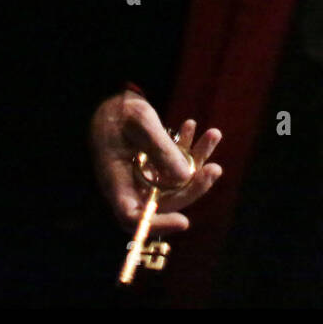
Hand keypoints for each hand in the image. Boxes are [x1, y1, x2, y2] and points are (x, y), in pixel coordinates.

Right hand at [88, 90, 222, 233]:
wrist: (108, 100)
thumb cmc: (117, 110)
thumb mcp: (140, 122)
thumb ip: (161, 147)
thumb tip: (185, 176)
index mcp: (115, 181)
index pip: (132, 216)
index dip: (158, 223)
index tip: (184, 221)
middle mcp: (130, 185)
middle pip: (165, 202)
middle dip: (193, 187)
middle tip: (214, 169)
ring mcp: (144, 178)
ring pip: (177, 183)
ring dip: (198, 161)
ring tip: (213, 134)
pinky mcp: (155, 166)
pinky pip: (176, 166)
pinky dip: (188, 149)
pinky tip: (191, 125)